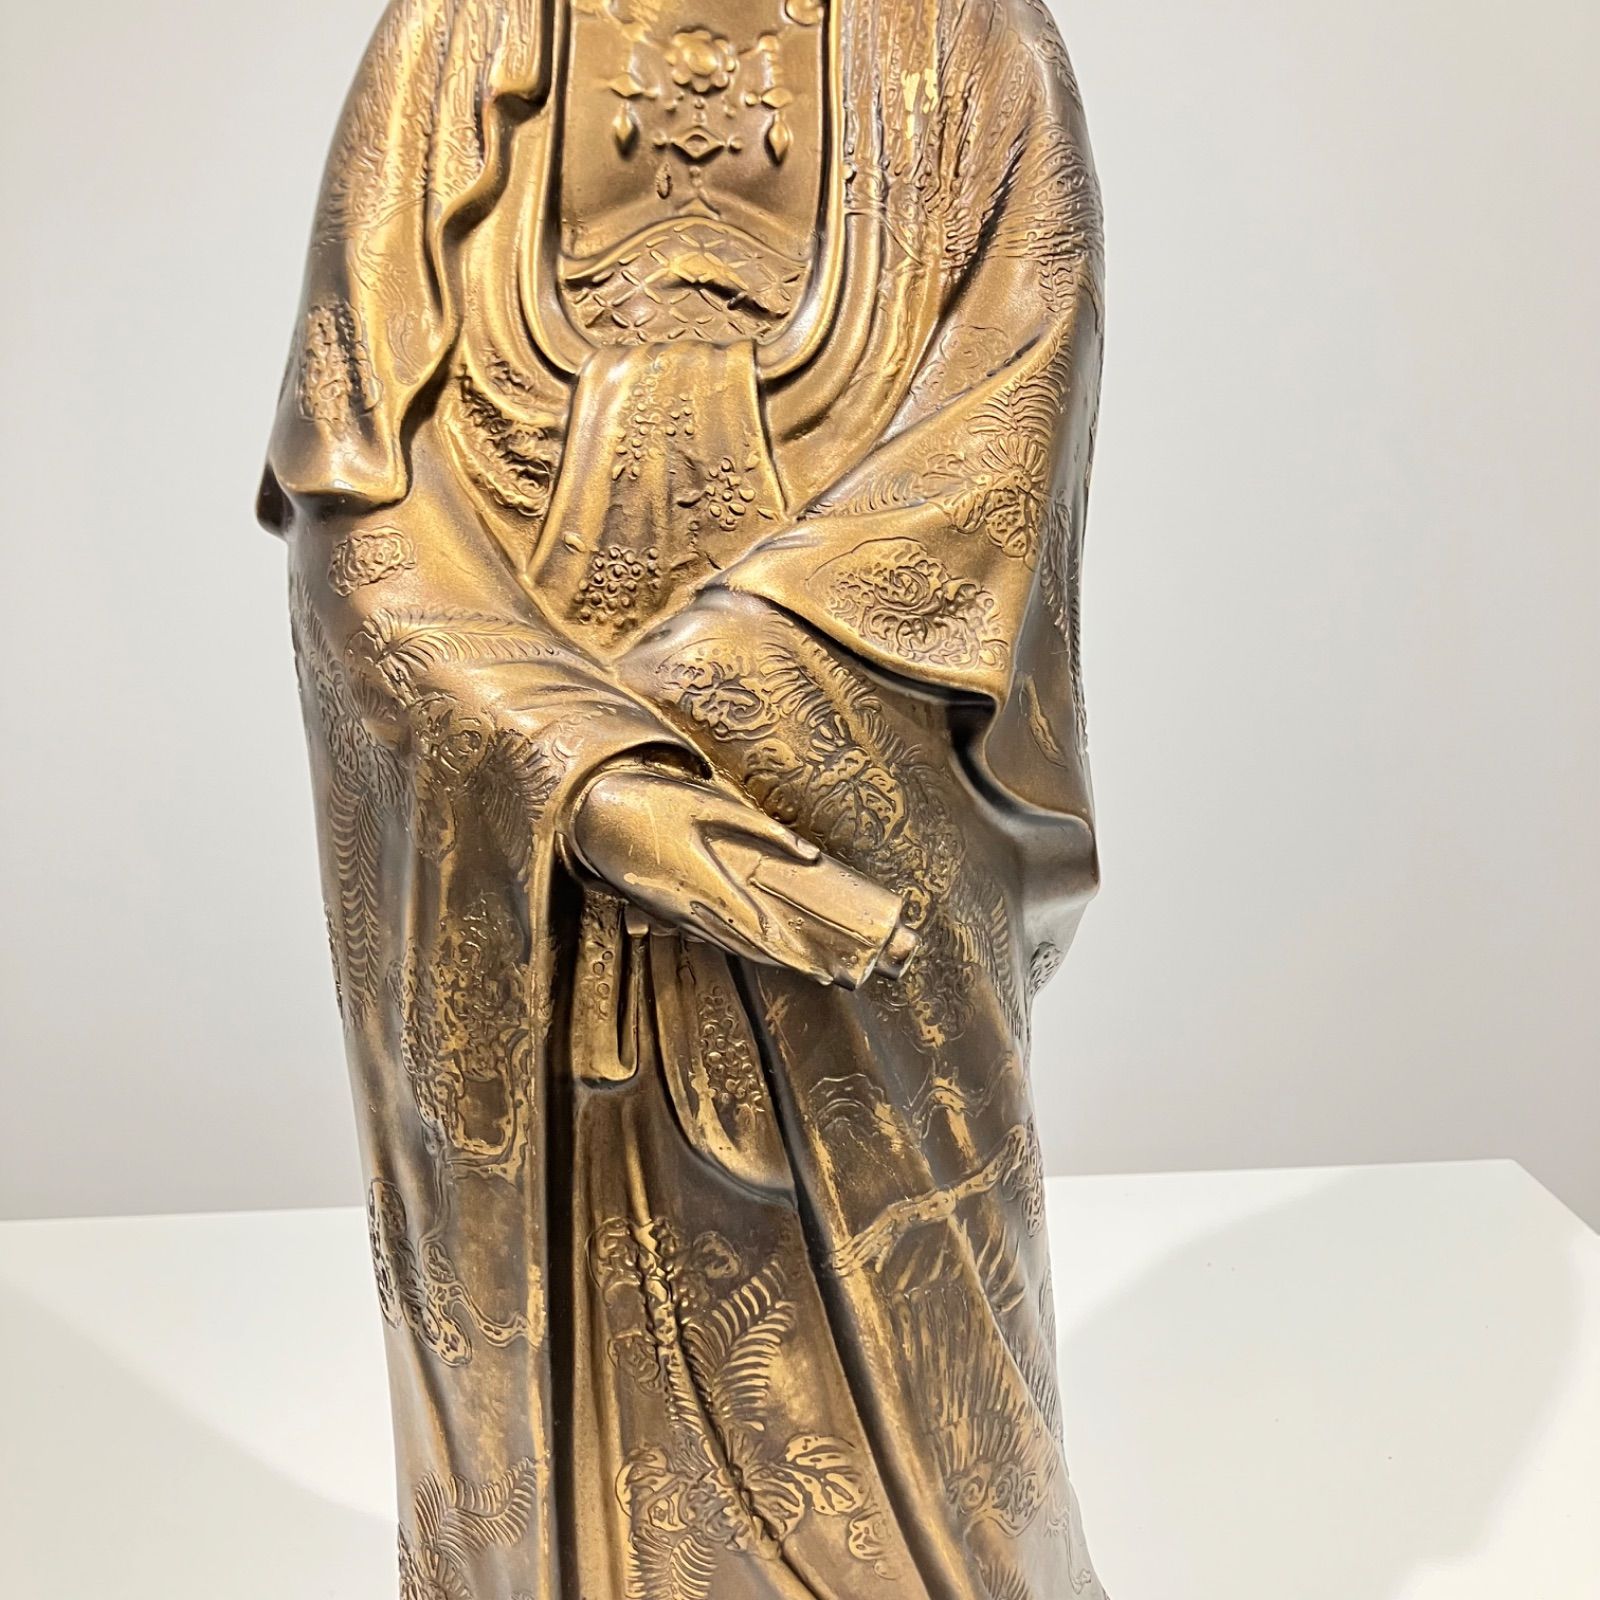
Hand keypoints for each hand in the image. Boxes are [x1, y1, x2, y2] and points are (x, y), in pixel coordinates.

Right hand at [571, 767, 912, 986]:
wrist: (597, 817)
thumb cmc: (658, 803)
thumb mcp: (715, 806)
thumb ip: (766, 831)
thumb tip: (811, 853)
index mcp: (708, 883)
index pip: (760, 929)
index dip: (792, 951)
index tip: (820, 966)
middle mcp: (692, 907)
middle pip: (749, 946)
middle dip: (789, 962)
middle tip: (825, 974)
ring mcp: (677, 913)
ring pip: (729, 944)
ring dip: (767, 958)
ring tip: (802, 967)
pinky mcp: (667, 910)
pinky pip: (710, 935)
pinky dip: (740, 946)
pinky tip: (759, 948)